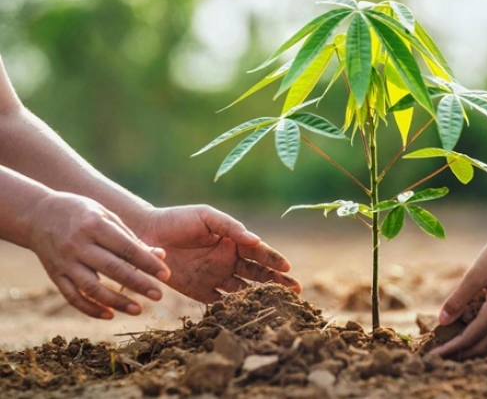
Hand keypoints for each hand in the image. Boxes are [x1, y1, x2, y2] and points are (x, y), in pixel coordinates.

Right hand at [27, 192, 169, 319]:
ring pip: (92, 287)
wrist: (38, 214)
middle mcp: (78, 244)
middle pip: (111, 268)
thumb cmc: (82, 212)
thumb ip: (131, 237)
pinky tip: (109, 315)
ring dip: (116, 301)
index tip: (165, 275)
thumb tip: (160, 255)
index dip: (147, 263)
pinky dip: (90, 308)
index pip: (126, 247)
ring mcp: (64, 261)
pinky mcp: (55, 275)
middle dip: (138, 284)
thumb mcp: (106, 216)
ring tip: (138, 310)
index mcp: (94, 225)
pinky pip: (72, 296)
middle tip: (159, 296)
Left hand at [138, 205, 300, 302]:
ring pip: (244, 291)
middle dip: (277, 282)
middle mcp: (229, 261)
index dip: (274, 260)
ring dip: (260, 298)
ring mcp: (216, 278)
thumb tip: (255, 240)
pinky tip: (246, 315)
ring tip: (277, 307)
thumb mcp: (206, 216)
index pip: (259, 253)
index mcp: (234, 241)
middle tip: (296, 292)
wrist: (146, 234)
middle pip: (259, 274)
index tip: (287, 268)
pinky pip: (220, 303)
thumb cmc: (178, 219)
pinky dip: (233, 310)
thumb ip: (230, 227)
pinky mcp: (201, 292)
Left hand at [431, 230, 486, 357]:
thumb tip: (442, 321)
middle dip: (463, 354)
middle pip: (485, 346)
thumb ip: (459, 299)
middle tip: (444, 359)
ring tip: (462, 353)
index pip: (469, 338)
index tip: (434, 357)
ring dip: (480, 350)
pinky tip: (486, 338)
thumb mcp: (476, 273)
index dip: (451, 349)